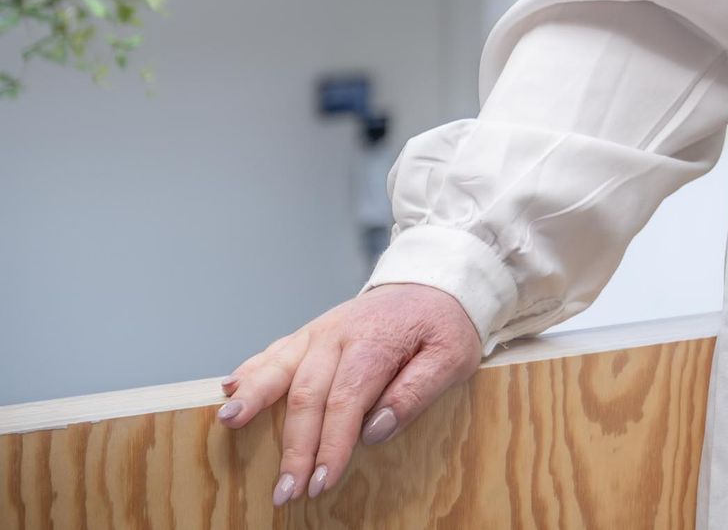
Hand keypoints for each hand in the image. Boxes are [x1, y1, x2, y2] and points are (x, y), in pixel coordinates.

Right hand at [215, 281, 483, 507]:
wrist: (435, 283)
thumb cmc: (445, 325)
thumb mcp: (452, 357)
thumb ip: (417, 392)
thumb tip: (375, 430)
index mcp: (376, 342)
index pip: (347, 401)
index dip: (332, 445)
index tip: (322, 482)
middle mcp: (340, 334)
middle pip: (308, 395)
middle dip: (294, 447)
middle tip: (285, 491)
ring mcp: (320, 331)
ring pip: (281, 368)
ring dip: (254, 399)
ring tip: (229, 424)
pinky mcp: (310, 333)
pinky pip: (276, 351)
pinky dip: (251, 370)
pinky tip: (228, 390)